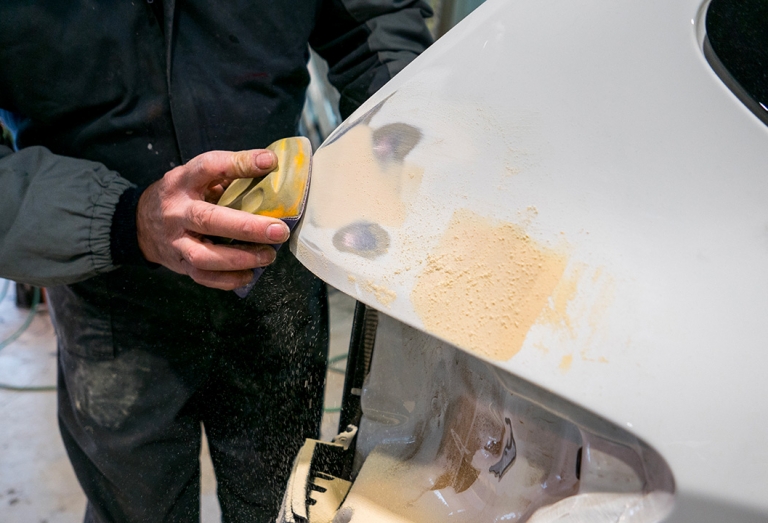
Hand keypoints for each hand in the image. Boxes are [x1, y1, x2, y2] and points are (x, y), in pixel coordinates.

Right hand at [136, 149, 289, 289]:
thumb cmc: (181, 196)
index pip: (209, 167)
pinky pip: (203, 277)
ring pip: (204, 256)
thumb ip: (227, 174)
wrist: (140, 223)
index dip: (239, 163)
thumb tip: (270, 167)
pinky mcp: (179, 264)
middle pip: (209, 219)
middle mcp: (177, 211)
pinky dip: (228, 279)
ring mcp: (176, 241)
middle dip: (247, 227)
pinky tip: (250, 273)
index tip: (268, 162)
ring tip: (268, 255)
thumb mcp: (196, 177)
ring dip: (240, 258)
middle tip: (278, 230)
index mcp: (183, 182)